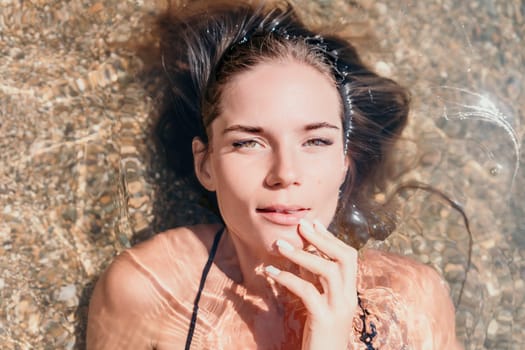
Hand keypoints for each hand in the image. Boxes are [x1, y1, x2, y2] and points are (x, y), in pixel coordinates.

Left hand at [265, 219, 357, 349]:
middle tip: (300, 226)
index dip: (331, 238)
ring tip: (280, 245)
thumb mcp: (320, 304)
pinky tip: (270, 271)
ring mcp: (338, 309)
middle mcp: (348, 298)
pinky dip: (288, 278)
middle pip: (345, 258)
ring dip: (302, 255)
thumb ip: (316, 282)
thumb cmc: (319, 335)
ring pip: (327, 271)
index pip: (349, 257)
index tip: (312, 223)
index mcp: (349, 292)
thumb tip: (302, 256)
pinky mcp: (323, 319)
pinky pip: (307, 291)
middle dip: (322, 238)